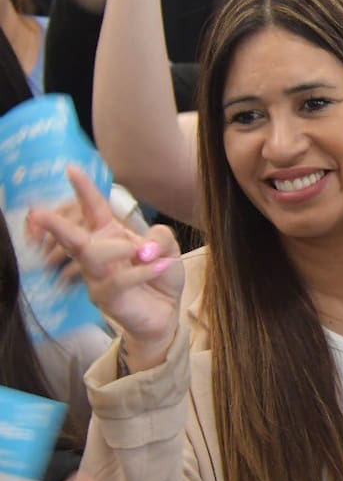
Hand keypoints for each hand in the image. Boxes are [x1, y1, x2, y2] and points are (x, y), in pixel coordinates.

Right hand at [27, 168, 182, 372]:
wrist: (165, 312)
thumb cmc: (160, 276)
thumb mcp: (168, 248)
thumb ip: (160, 237)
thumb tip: (144, 246)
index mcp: (110, 234)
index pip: (93, 208)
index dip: (83, 189)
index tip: (71, 169)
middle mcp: (97, 254)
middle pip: (72, 236)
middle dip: (55, 224)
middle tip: (37, 213)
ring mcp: (97, 277)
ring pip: (93, 255)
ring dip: (121, 248)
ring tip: (144, 252)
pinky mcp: (105, 297)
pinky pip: (117, 280)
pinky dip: (143, 271)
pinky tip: (161, 266)